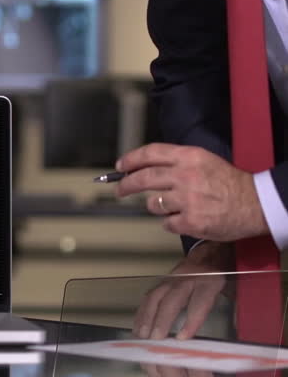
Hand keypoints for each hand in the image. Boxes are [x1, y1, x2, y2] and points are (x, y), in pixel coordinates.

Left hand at [116, 144, 267, 241]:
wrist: (256, 204)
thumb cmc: (231, 183)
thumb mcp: (205, 160)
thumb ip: (176, 162)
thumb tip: (146, 167)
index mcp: (189, 157)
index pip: (150, 153)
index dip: (131, 159)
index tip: (121, 166)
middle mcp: (185, 176)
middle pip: (143, 178)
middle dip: (126, 184)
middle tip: (120, 190)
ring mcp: (187, 200)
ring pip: (153, 204)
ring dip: (157, 206)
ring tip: (173, 206)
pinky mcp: (190, 221)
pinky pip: (166, 223)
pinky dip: (171, 223)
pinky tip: (185, 218)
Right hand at [134, 241, 232, 339]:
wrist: (212, 251)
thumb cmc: (224, 272)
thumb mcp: (235, 286)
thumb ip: (231, 304)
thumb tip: (230, 328)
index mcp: (210, 280)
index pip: (200, 301)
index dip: (191, 320)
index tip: (181, 338)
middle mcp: (188, 278)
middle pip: (172, 299)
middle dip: (161, 319)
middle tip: (155, 338)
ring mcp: (172, 278)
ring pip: (156, 296)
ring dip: (146, 316)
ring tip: (141, 335)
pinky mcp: (163, 281)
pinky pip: (149, 296)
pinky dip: (142, 312)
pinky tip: (138, 326)